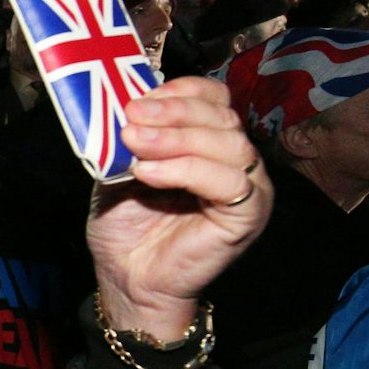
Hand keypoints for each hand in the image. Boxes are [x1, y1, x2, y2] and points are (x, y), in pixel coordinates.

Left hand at [87, 75, 271, 341]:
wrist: (127, 277)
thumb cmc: (126, 226)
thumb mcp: (120, 167)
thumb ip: (130, 136)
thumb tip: (126, 104)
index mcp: (210, 143)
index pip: (215, 99)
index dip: (182, 92)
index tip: (142, 97)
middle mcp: (236, 161)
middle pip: (222, 117)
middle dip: (173, 112)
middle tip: (132, 118)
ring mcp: (247, 187)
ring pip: (228, 143)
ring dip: (175, 138)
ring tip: (134, 144)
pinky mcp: (248, 215)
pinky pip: (227, 181)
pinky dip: (185, 170)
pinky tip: (149, 172)